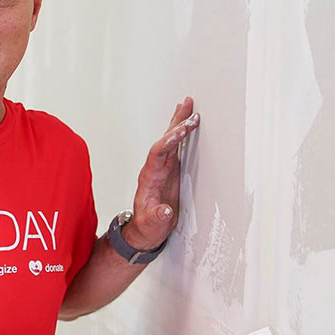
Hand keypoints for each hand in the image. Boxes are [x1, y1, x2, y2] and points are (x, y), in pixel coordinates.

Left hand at [128, 97, 198, 248]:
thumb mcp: (152, 225)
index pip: (158, 154)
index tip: (182, 130)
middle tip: (189, 106)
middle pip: (164, 140)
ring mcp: (162, 168)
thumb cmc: (148, 227)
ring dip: (178, 123)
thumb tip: (165, 210)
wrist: (145, 230)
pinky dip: (182, 134)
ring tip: (188, 105)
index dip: (169, 141)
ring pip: (170, 140)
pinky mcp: (169, 170)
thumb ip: (157, 216)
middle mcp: (154, 168)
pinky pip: (176, 147)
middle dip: (176, 123)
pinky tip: (186, 123)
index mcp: (149, 178)